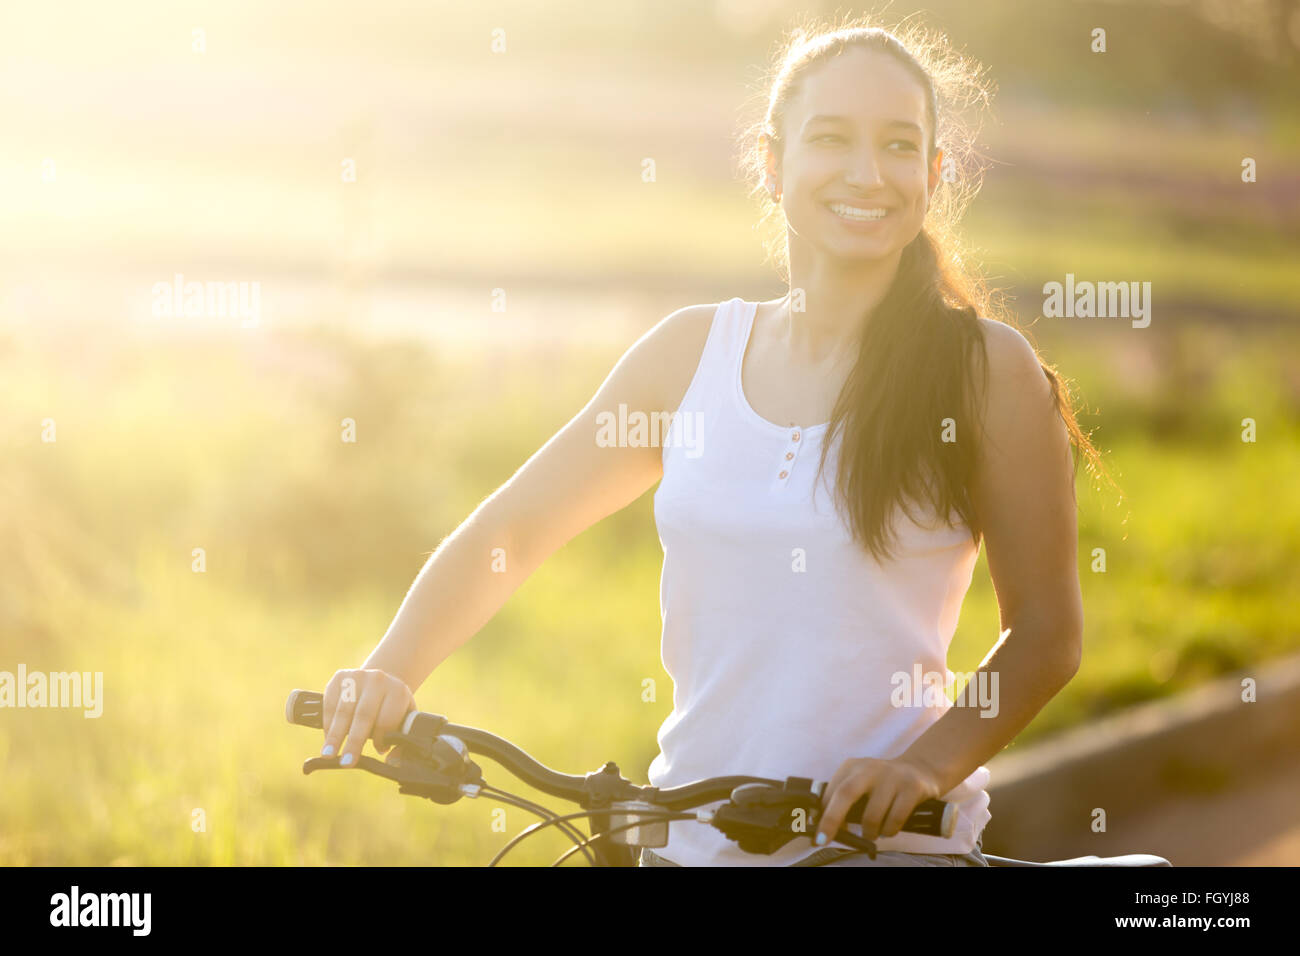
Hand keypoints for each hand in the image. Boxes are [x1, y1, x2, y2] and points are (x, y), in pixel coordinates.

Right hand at [321, 668, 414, 767]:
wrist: (381, 681)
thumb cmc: (392, 707)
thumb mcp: (404, 719)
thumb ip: (401, 740)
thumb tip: (392, 763)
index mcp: (398, 691)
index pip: (387, 718)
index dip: (381, 737)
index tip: (379, 751)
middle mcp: (378, 680)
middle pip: (364, 715)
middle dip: (354, 741)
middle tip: (346, 763)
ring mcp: (357, 676)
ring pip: (344, 710)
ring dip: (335, 735)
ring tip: (328, 754)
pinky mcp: (340, 677)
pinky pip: (330, 703)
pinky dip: (328, 723)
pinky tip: (327, 738)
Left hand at [814, 755, 943, 845]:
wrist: (921, 769)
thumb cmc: (883, 783)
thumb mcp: (861, 782)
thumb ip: (844, 800)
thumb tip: (825, 827)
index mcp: (852, 766)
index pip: (832, 791)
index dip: (824, 815)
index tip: (819, 835)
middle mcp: (870, 768)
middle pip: (845, 793)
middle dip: (832, 820)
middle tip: (825, 840)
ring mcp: (892, 776)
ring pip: (872, 815)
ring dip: (869, 833)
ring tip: (872, 834)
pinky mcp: (912, 787)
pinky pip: (895, 819)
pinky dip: (889, 831)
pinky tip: (888, 830)